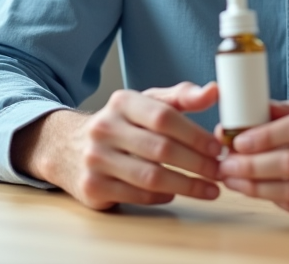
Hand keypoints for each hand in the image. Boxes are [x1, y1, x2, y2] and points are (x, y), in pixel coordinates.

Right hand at [13, 81, 222, 209]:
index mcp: (121, 102)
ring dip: (187, 186)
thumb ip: (181, 97)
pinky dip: (162, 196)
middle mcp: (104, 129)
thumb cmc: (121, 125)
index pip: (164, 117)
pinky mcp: (92, 188)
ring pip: (150, 177)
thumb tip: (214, 91)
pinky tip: (176, 193)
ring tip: (210, 190)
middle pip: (160, 149)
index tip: (217, 148)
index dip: (195, 134)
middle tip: (220, 172)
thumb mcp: (146, 103)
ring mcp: (95, 160)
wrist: (68, 148)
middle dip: (197, 164)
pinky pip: (136, 195)